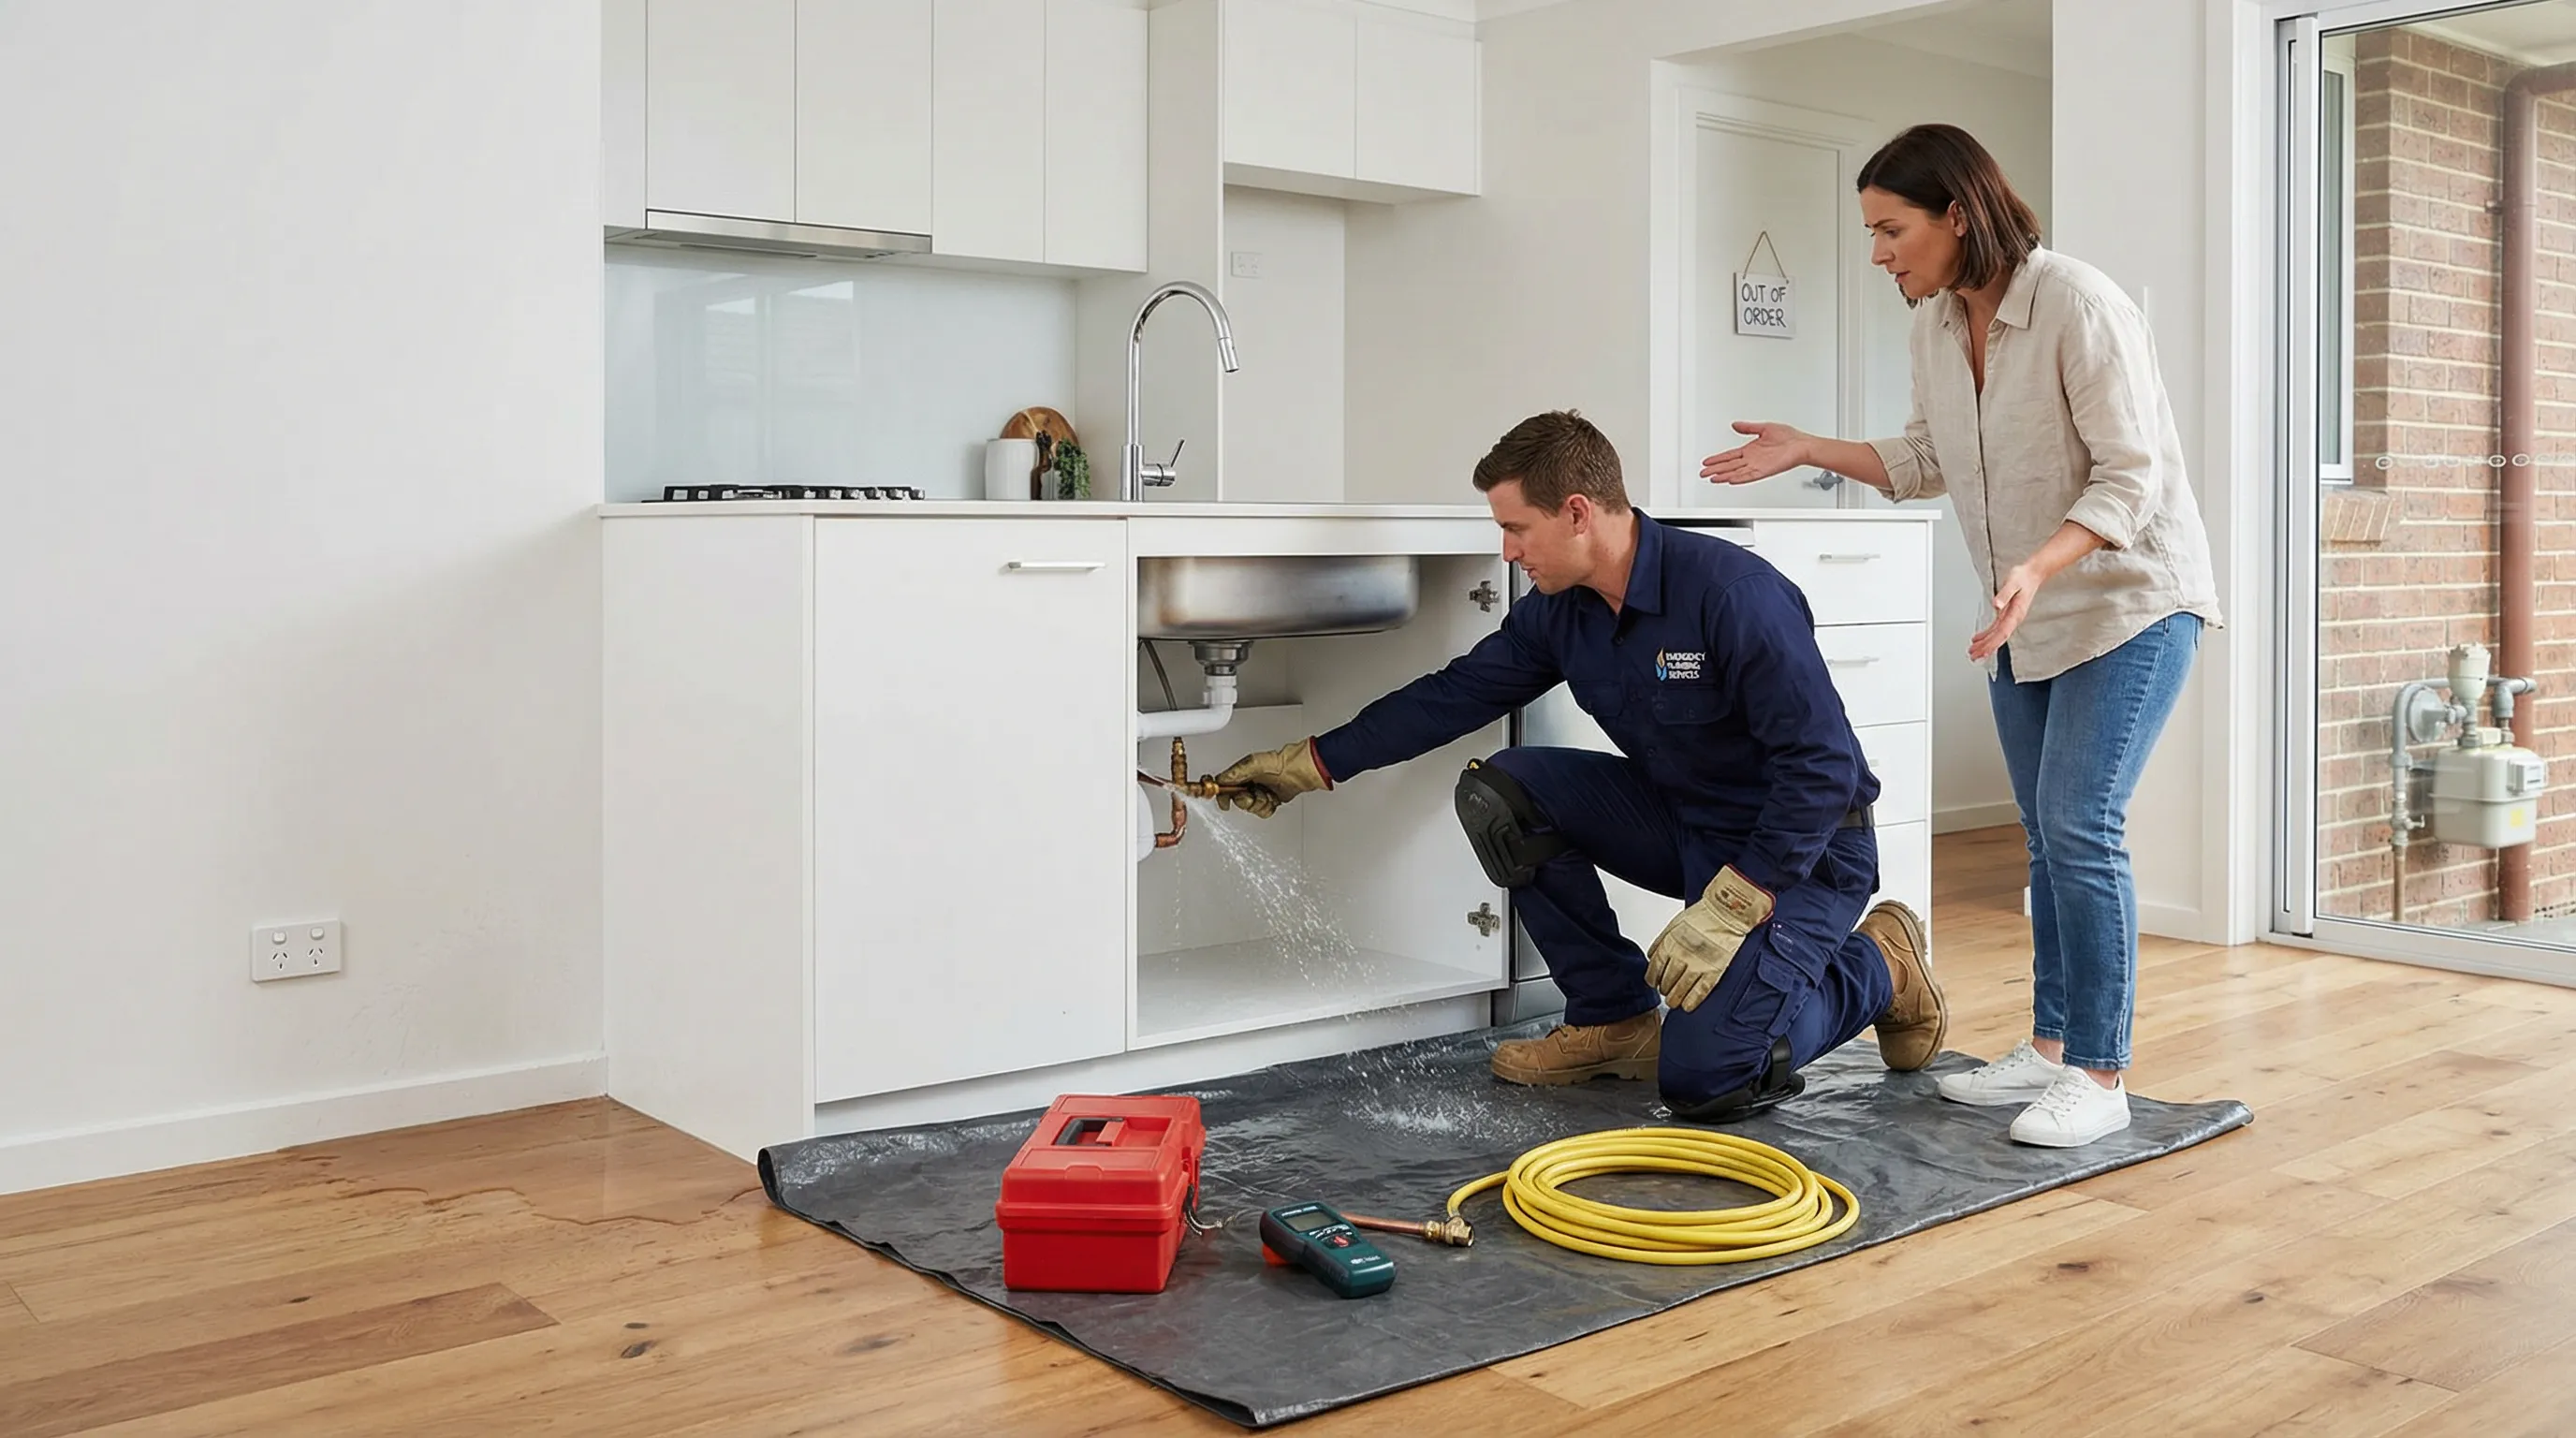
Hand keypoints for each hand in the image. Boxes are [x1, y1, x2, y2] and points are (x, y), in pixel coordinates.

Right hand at [1213, 738, 1330, 818]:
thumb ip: (1235, 772)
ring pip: (1250, 808)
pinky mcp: (1269, 801)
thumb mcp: (1253, 763)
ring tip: (1267, 794)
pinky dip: (1268, 808)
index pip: (1223, 786)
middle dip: (1246, 800)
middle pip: (1237, 801)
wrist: (1298, 771)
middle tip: (1253, 794)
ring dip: (1259, 804)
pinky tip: (1272, 799)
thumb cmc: (1279, 761)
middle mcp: (1248, 783)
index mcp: (1241, 773)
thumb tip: (1221, 779)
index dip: (1221, 795)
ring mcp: (1259, 793)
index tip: (1224, 803)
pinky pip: (1262, 812)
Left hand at [1643, 867, 1775, 1010]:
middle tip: (1665, 991)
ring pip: (1681, 989)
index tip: (1653, 983)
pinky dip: (1692, 1000)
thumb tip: (1652, 956)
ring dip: (1675, 998)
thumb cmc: (1703, 915)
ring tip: (1674, 1002)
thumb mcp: (1674, 923)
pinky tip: (1688, 1005)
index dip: (1653, 979)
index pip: (1655, 968)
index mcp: (1671, 944)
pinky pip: (1700, 991)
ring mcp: (1698, 965)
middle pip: (1667, 980)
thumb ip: (1661, 941)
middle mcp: (1682, 956)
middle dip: (1664, 988)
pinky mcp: (1714, 971)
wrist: (1727, 913)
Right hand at [1699, 422, 1811, 486]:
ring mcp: (1758, 466)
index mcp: (1751, 450)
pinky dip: (1739, 478)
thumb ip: (1748, 427)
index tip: (1706, 462)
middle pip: (1729, 466)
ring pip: (1736, 472)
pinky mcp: (1765, 471)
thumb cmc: (1789, 437)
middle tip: (1702, 473)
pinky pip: (1749, 476)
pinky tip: (1730, 480)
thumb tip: (1735, 424)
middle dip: (1715, 469)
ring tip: (1712, 478)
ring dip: (1724, 475)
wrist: (1802, 445)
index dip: (1717, 459)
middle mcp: (1752, 459)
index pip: (1729, 456)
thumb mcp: (1764, 427)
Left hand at [1968, 563, 2040, 662]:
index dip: (1992, 644)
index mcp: (2016, 614)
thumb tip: (1996, 605)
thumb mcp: (2012, 583)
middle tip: (1973, 656)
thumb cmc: (2023, 578)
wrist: (2032, 574)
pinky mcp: (2007, 614)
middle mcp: (2014, 619)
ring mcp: (2011, 618)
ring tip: (1973, 652)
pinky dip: (1987, 635)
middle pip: (1999, 638)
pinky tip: (1979, 639)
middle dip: (1986, 648)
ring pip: (1997, 635)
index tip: (1983, 652)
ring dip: (1985, 644)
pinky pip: (1996, 628)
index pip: (2002, 633)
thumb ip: (2004, 594)